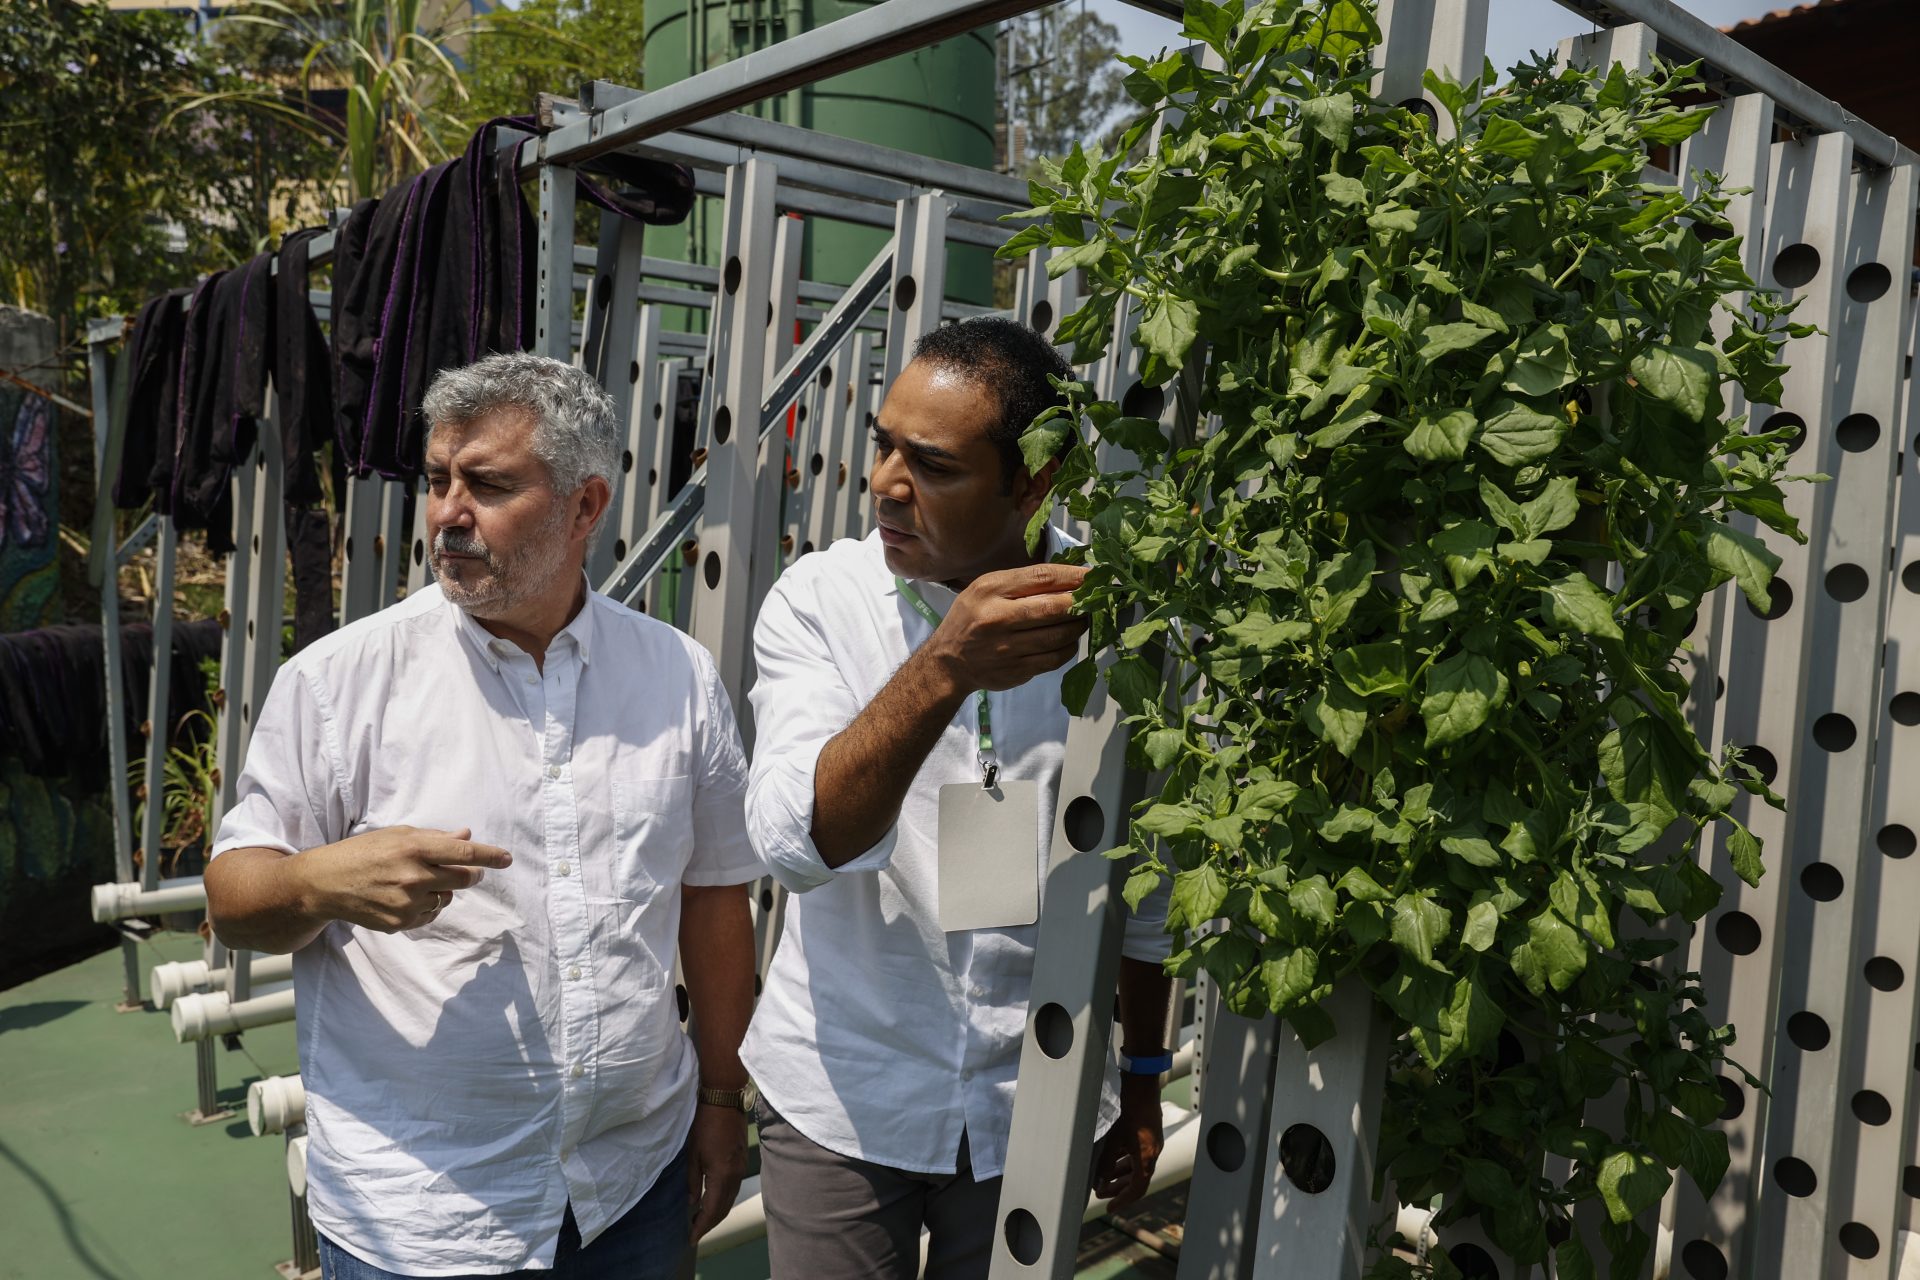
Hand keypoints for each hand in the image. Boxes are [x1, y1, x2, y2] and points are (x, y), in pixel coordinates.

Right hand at [291, 826, 510, 932]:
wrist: (324, 883)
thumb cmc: (363, 852)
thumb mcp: (397, 835)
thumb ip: (434, 837)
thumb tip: (467, 836)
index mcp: (413, 848)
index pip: (463, 853)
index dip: (490, 856)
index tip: (507, 859)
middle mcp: (413, 876)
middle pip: (464, 879)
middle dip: (471, 874)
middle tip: (469, 871)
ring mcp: (407, 903)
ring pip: (447, 899)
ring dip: (442, 891)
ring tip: (415, 881)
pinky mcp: (400, 923)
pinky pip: (430, 915)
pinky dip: (427, 906)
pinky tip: (405, 897)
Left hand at [686, 1103, 748, 1240]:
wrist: (725, 1100)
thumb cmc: (704, 1125)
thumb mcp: (692, 1154)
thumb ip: (693, 1180)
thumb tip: (692, 1202)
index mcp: (722, 1175)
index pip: (712, 1210)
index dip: (701, 1227)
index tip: (690, 1239)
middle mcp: (735, 1175)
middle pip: (724, 1208)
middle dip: (709, 1224)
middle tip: (694, 1233)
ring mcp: (741, 1167)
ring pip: (730, 1199)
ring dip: (717, 1213)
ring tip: (701, 1221)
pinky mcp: (742, 1160)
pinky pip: (733, 1189)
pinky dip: (723, 1200)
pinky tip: (712, 1201)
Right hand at [918, 563, 1089, 694]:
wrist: (949, 661)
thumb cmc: (972, 618)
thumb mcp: (986, 588)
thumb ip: (1022, 582)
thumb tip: (1070, 576)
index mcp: (991, 590)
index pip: (1041, 578)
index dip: (1073, 576)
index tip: (1093, 575)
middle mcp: (997, 619)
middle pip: (1054, 608)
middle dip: (1081, 602)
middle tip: (1095, 599)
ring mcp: (1007, 649)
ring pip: (1059, 636)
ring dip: (1079, 626)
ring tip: (1083, 618)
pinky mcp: (1017, 671)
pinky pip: (1055, 659)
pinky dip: (1069, 648)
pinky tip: (1069, 640)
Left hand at [1092, 1077, 1163, 1209]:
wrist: (1141, 1081)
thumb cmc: (1127, 1105)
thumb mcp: (1113, 1136)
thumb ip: (1106, 1161)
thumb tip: (1100, 1182)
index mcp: (1147, 1155)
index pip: (1138, 1188)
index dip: (1123, 1200)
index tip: (1110, 1207)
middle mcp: (1153, 1151)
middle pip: (1138, 1179)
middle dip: (1119, 1189)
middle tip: (1100, 1194)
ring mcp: (1152, 1142)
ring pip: (1137, 1166)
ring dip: (1120, 1175)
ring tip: (1102, 1180)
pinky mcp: (1148, 1133)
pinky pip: (1138, 1154)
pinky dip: (1124, 1161)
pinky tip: (1111, 1161)